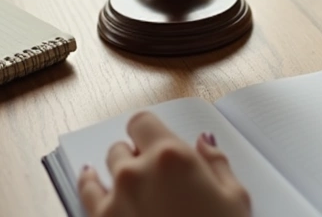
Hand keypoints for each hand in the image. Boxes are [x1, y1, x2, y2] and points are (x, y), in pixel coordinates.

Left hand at [78, 111, 250, 216]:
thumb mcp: (236, 198)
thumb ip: (217, 163)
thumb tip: (205, 143)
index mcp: (172, 156)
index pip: (142, 122)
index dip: (149, 130)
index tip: (154, 138)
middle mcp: (138, 171)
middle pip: (122, 146)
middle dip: (135, 154)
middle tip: (151, 170)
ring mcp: (115, 198)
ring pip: (103, 167)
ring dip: (115, 170)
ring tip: (128, 180)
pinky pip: (85, 192)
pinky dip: (88, 184)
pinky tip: (90, 178)